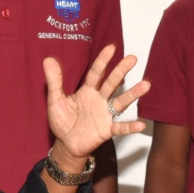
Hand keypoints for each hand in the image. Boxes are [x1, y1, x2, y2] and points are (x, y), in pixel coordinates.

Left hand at [44, 44, 149, 163]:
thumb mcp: (55, 100)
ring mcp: (105, 115)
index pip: (96, 73)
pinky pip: (120, 128)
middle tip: (132, 58)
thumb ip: (54, 81)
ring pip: (120, 102)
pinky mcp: (106, 130)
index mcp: (87, 91)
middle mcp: (99, 100)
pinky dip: (130, 127)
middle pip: (111, 83)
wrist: (66, 144)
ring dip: (132, 94)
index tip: (110, 48)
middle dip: (121, 71)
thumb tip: (48, 59)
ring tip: (145, 85)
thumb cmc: (62, 121)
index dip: (102, 61)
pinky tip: (140, 124)